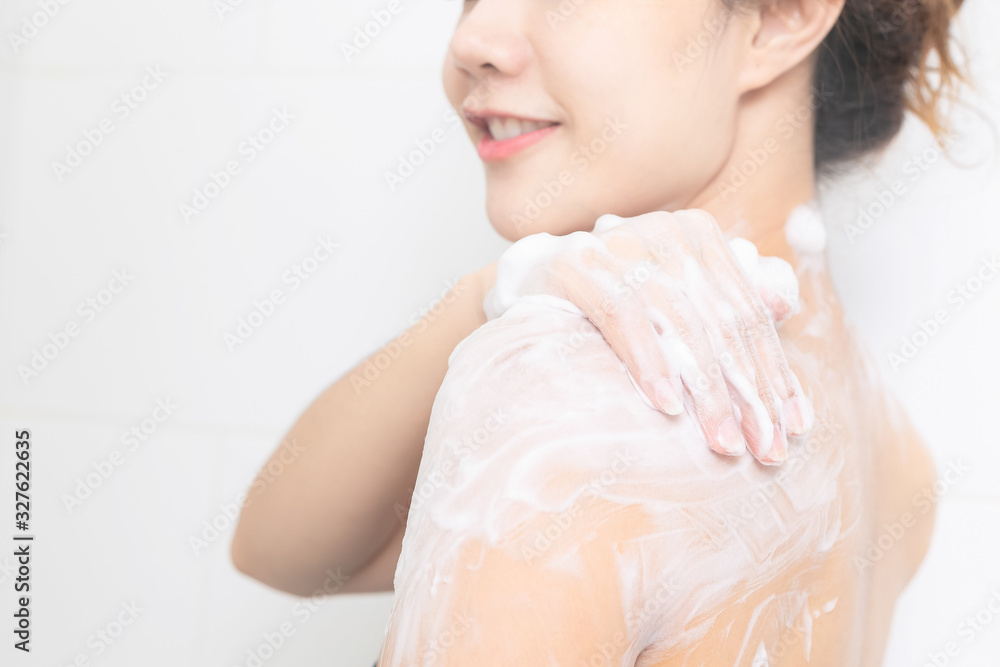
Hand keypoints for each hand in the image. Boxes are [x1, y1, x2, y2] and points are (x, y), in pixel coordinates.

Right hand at [483, 208, 813, 464]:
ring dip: (707, 391)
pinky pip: (624, 318)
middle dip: (749, 394)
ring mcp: (622, 246)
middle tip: (765, 449)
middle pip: (722, 323)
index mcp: (700, 236)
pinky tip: (668, 407)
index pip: (749, 314)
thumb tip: (784, 307)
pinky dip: (650, 364)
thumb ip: (728, 300)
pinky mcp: (579, 266)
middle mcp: (667, 233)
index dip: (775, 373)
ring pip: (682, 325)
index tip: (794, 428)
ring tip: (724, 443)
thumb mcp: (677, 296)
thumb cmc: (616, 298)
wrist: (537, 280)